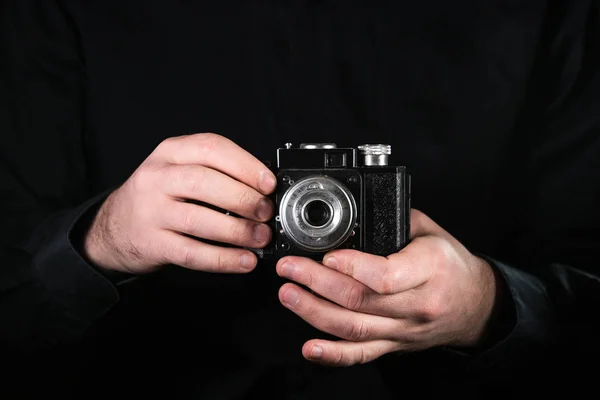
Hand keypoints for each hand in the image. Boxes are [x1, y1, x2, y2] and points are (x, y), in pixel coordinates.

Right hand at [83, 133, 275, 273]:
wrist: (113, 227)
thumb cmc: (159, 196)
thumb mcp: (178, 169)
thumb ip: (215, 171)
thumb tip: (264, 189)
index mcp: (171, 152)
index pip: (211, 148)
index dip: (245, 165)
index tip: (268, 183)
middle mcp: (157, 177)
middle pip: (204, 181)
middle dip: (243, 197)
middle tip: (266, 212)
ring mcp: (151, 211)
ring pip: (198, 219)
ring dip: (237, 230)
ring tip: (261, 237)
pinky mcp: (152, 243)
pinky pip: (191, 253)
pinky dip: (223, 259)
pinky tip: (244, 261)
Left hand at [275, 209, 497, 365]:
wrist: (475, 305)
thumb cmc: (451, 264)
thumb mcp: (431, 231)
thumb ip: (395, 221)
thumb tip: (353, 216)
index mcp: (429, 268)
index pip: (386, 276)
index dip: (350, 268)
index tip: (326, 255)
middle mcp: (416, 304)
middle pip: (360, 301)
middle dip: (316, 283)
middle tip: (290, 268)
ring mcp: (404, 329)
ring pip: (354, 328)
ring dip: (314, 312)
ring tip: (289, 294)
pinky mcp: (394, 345)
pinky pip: (362, 354)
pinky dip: (333, 354)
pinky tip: (310, 348)